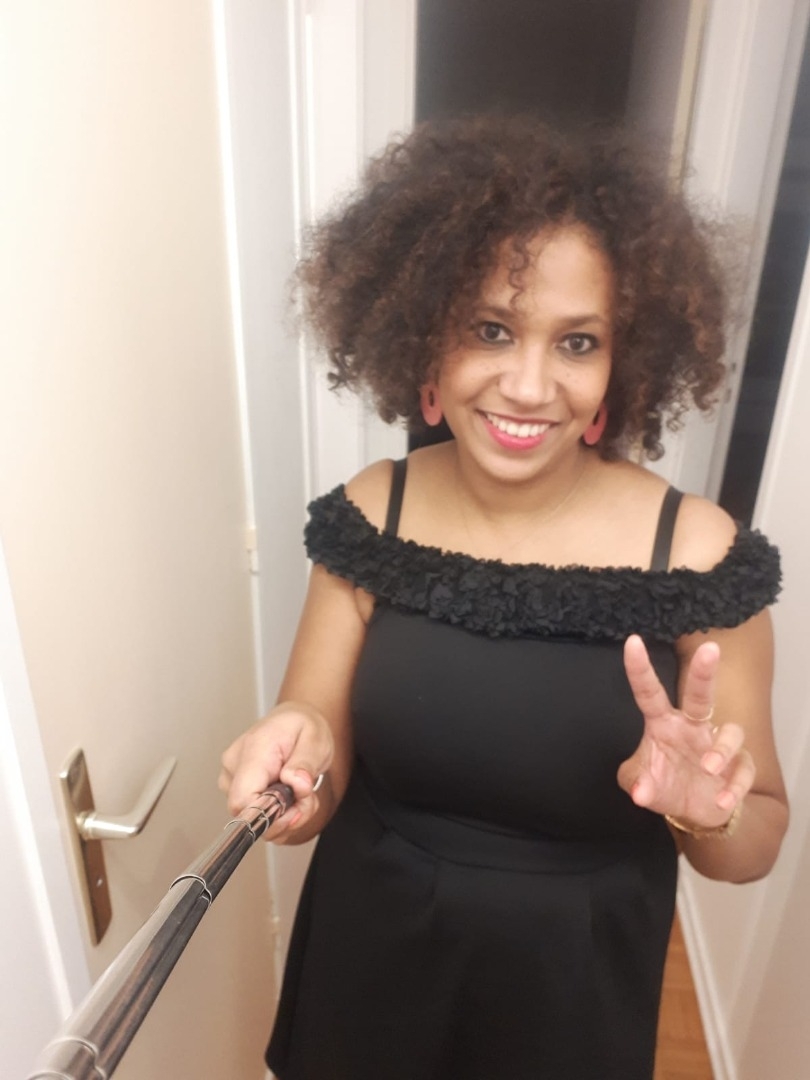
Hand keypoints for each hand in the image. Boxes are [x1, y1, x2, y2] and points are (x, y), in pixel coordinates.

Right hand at [218, 701, 333, 841]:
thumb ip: (305, 762)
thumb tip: (296, 783)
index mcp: (253, 750)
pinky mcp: (235, 788)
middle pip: (248, 813)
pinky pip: (255, 815)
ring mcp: (231, 778)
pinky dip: (278, 815)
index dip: (268, 815)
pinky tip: (290, 796)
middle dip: (284, 816)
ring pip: (253, 818)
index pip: (243, 799)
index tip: (295, 809)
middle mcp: (234, 765)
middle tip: (307, 797)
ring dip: (284, 815)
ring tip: (301, 792)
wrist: (293, 720)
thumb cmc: (302, 726)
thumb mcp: (315, 739)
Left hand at [617, 635, 754, 830]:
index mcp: (664, 723)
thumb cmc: (664, 784)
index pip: (649, 693)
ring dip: (722, 749)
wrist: (694, 811)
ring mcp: (717, 745)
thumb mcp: (640, 783)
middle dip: (704, 672)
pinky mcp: (738, 767)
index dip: (640, 669)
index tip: (632, 641)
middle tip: (709, 649)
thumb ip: (636, 782)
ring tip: (707, 768)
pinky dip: (735, 786)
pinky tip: (722, 801)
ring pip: (731, 732)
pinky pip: (743, 769)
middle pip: (700, 694)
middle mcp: (692, 727)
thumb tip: (640, 792)